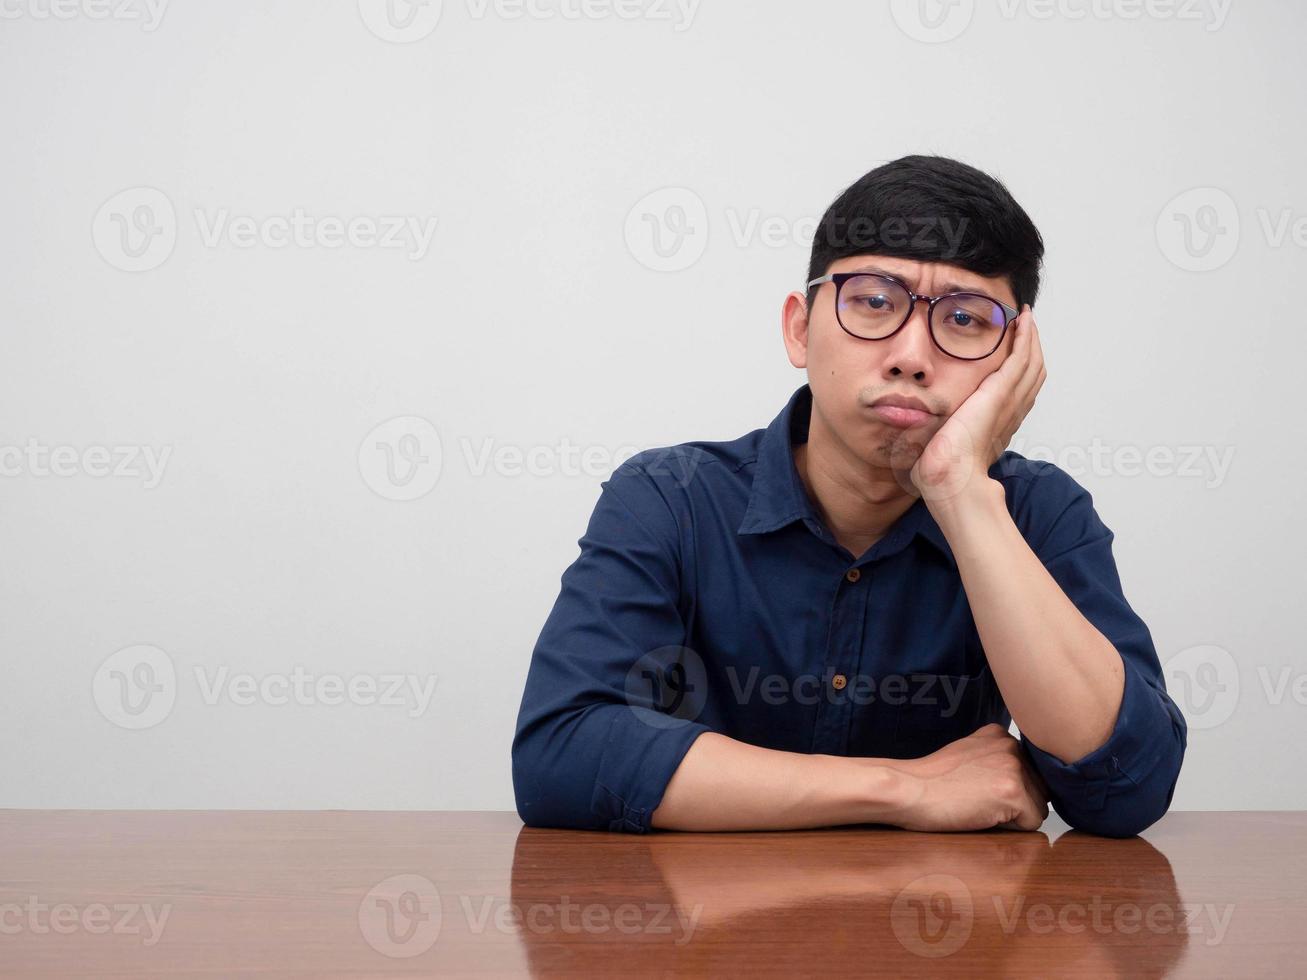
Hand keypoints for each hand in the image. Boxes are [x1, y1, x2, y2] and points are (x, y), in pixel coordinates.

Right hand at [889, 723, 1051, 831]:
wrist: (910, 790)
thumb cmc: (931, 781)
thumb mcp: (967, 755)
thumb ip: (995, 758)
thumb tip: (1024, 781)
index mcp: (1001, 735)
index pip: (1030, 772)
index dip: (1008, 789)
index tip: (980, 789)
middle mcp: (1011, 746)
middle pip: (1038, 790)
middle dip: (1016, 803)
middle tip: (978, 800)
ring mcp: (1014, 767)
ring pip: (1038, 807)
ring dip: (1014, 816)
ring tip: (979, 806)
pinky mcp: (1013, 791)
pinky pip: (1032, 823)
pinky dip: (1012, 829)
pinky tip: (983, 815)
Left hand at [909, 304, 1045, 505]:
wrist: (949, 479)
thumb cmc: (940, 471)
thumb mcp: (940, 446)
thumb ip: (935, 436)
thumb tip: (915, 436)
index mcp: (998, 424)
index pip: (1017, 390)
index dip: (1019, 369)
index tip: (1013, 351)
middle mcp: (1010, 413)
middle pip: (1031, 373)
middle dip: (1030, 347)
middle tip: (1026, 325)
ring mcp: (1009, 402)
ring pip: (1031, 363)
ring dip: (1031, 338)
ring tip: (1026, 319)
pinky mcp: (1001, 393)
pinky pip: (1021, 358)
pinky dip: (1025, 338)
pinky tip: (1022, 322)